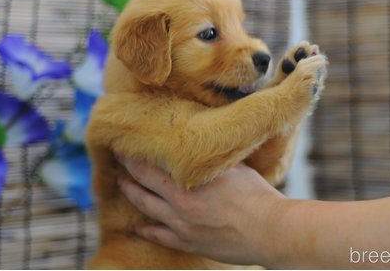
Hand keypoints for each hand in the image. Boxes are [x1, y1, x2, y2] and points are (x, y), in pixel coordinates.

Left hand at [116, 156, 285, 265]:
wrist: (270, 231)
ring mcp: (182, 225)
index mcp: (191, 180)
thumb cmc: (257, 196)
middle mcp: (180, 202)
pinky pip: (159, 237)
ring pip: (146, 207)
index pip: (153, 164)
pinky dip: (144, 231)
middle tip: (118, 158)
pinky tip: (134, 228)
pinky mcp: (189, 243)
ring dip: (131, 194)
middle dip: (128, 169)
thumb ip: (211, 160)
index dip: (136, 155)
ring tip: (121, 185)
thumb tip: (199, 148)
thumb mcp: (234, 167)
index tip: (126, 144)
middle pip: (144, 182)